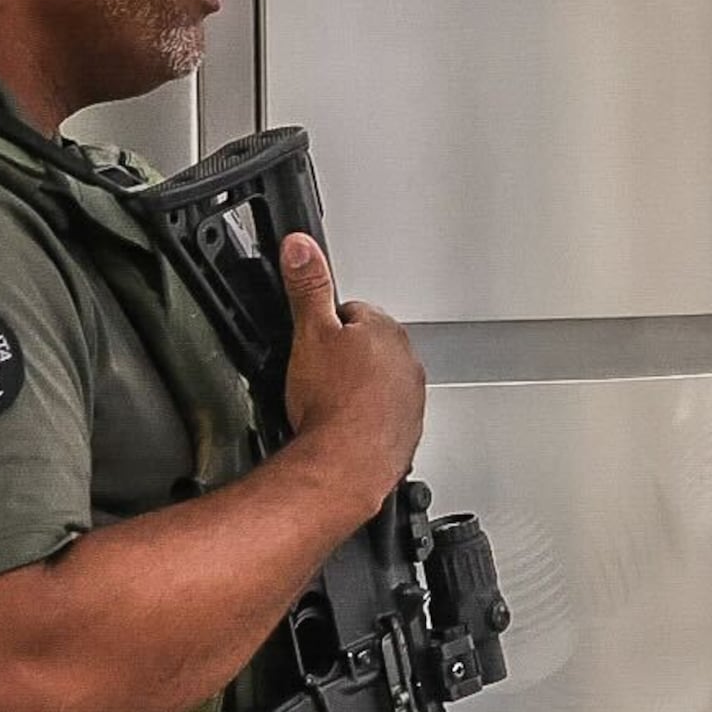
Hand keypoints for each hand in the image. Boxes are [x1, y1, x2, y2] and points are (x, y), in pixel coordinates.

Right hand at [277, 230, 425, 506]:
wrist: (346, 465)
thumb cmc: (333, 405)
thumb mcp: (309, 332)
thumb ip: (307, 285)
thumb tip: (301, 246)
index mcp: (386, 330)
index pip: (352, 312)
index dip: (323, 326)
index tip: (310, 343)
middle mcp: (406, 361)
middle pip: (365, 348)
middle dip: (340, 358)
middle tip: (314, 377)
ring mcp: (410, 397)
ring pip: (375, 383)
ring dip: (353, 390)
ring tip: (326, 405)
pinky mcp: (406, 429)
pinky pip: (382, 415)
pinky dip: (363, 419)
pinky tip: (342, 427)